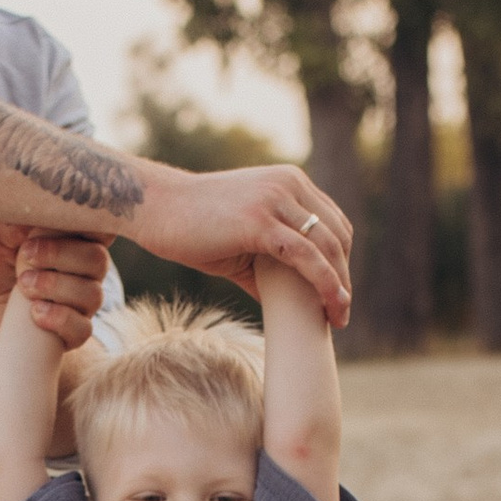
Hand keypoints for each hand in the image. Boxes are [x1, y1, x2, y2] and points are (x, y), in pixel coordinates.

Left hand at [0, 224, 112, 371]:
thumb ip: (12, 226)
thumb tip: (29, 211)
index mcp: (72, 242)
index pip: (100, 228)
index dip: (92, 222)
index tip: (64, 218)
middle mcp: (84, 272)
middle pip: (97, 259)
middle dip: (60, 254)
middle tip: (26, 256)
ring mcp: (81, 305)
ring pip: (91, 294)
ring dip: (55, 286)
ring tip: (23, 285)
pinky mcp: (71, 334)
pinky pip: (81, 328)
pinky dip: (58, 318)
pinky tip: (34, 313)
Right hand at [131, 163, 351, 326]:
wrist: (155, 209)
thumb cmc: (191, 227)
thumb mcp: (241, 241)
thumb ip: (268, 262)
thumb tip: (283, 300)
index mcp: (288, 182)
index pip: (333, 223)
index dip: (341, 260)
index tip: (338, 293)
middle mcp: (288, 184)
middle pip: (337, 235)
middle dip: (345, 276)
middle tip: (342, 312)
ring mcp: (275, 199)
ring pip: (327, 246)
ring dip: (340, 286)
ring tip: (339, 317)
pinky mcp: (260, 221)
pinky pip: (305, 256)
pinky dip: (324, 284)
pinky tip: (329, 308)